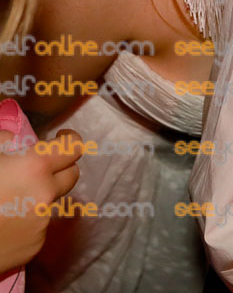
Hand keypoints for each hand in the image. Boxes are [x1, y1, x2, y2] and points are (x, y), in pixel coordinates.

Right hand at [0, 127, 81, 273]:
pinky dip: (28, 221)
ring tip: (10, 199)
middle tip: (41, 167)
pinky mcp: (35, 247)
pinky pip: (39, 227)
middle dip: (61, 167)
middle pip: (72, 175)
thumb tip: (16, 141)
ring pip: (52, 202)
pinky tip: (6, 223)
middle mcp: (46, 195)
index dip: (69, 139)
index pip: (72, 147)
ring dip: (40, 196)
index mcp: (35, 167)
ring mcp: (42, 224)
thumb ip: (5, 141)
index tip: (61, 138)